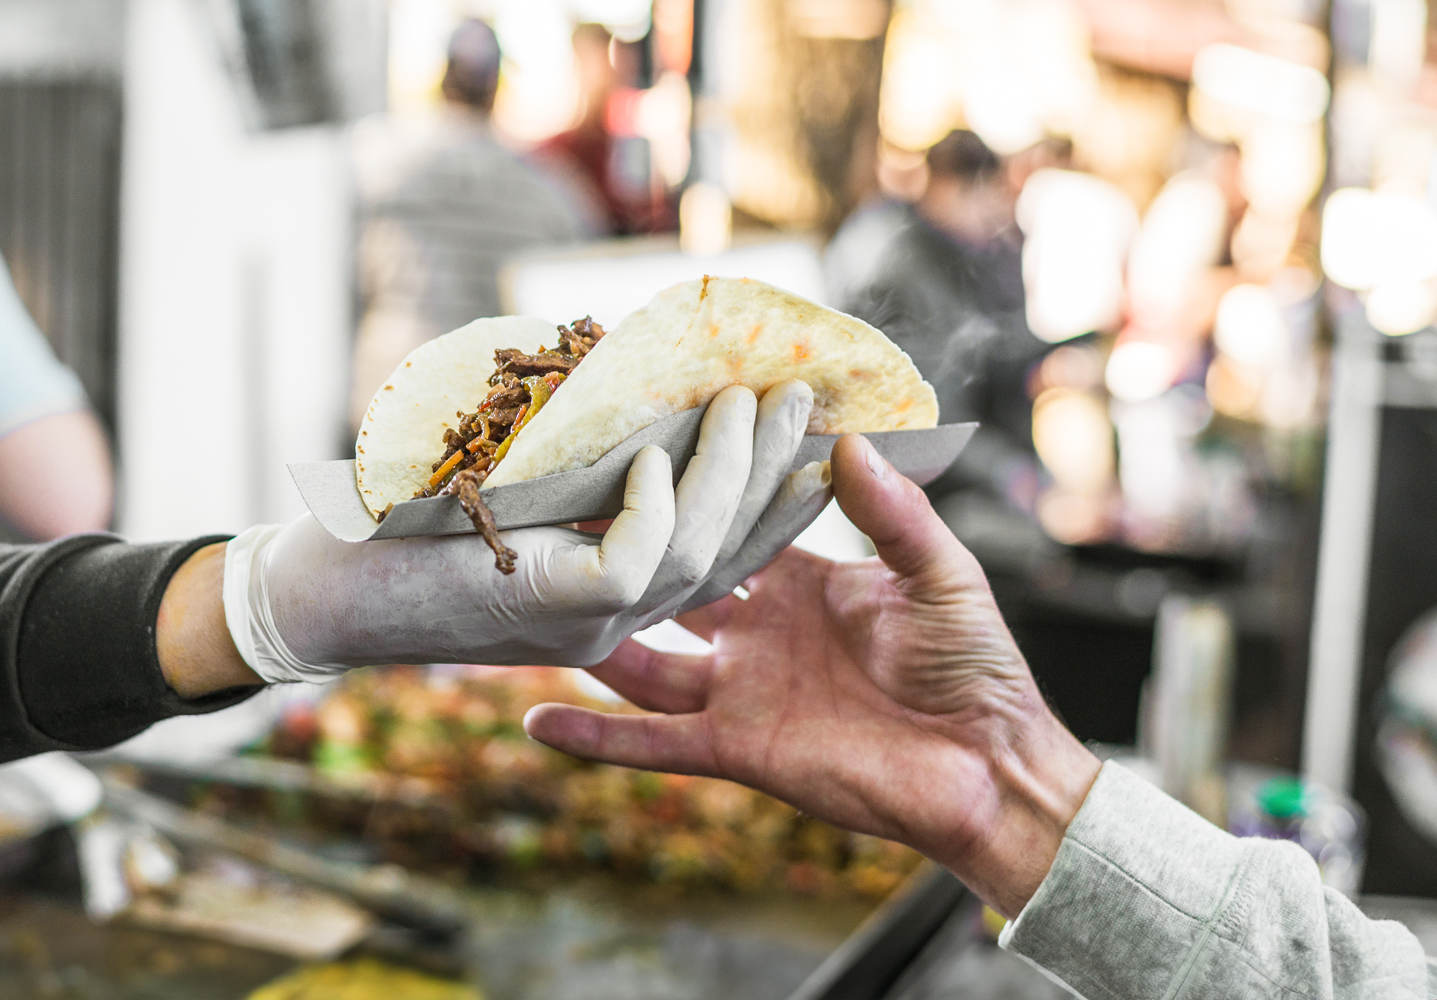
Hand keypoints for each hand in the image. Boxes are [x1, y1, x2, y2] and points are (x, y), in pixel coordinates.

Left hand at [222, 381, 832, 680]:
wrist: (313, 594)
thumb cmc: (402, 527)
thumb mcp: (509, 484)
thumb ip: (573, 453)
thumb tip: (627, 365)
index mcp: (607, 597)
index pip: (716, 554)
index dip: (774, 504)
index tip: (819, 445)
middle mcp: (609, 621)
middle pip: (724, 553)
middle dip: (772, 474)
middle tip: (802, 397)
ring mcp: (584, 626)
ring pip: (692, 556)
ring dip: (726, 473)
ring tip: (744, 399)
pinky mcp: (547, 611)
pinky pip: (631, 562)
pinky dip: (652, 503)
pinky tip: (654, 452)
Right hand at [523, 435, 1101, 916]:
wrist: (989, 771)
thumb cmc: (977, 668)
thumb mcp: (941, 575)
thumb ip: (893, 514)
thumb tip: (850, 440)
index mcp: (803, 582)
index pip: (732, 527)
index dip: (692, 493)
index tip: (643, 448)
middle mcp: (759, 631)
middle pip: (674, 585)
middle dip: (625, 551)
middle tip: (562, 510)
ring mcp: (741, 691)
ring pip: (645, 660)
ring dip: (594, 632)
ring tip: (531, 596)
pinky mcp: (736, 748)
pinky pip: (654, 744)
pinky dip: (597, 737)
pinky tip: (538, 721)